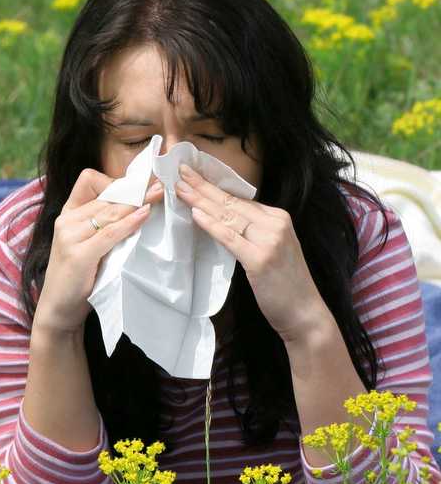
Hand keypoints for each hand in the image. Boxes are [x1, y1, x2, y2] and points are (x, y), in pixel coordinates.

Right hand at [34, 169, 158, 334]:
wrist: (58, 308)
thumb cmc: (77, 277)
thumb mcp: (87, 243)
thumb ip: (102, 225)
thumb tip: (137, 207)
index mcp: (67, 215)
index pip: (88, 180)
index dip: (114, 180)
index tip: (137, 187)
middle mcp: (65, 221)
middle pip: (105, 195)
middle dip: (134, 189)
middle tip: (159, 185)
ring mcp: (69, 237)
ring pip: (109, 211)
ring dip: (136, 202)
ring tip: (157, 196)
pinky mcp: (78, 255)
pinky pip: (109, 233)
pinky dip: (129, 223)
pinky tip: (144, 215)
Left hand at [175, 163, 328, 342]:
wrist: (304, 312)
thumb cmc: (284, 282)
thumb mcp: (271, 247)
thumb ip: (252, 230)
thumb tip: (221, 215)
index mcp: (278, 218)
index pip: (239, 199)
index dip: (214, 186)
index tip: (193, 175)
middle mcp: (275, 224)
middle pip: (231, 203)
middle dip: (203, 186)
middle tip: (180, 171)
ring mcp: (269, 241)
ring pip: (227, 216)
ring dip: (200, 200)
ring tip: (180, 188)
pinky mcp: (260, 259)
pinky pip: (229, 237)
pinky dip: (211, 225)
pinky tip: (195, 214)